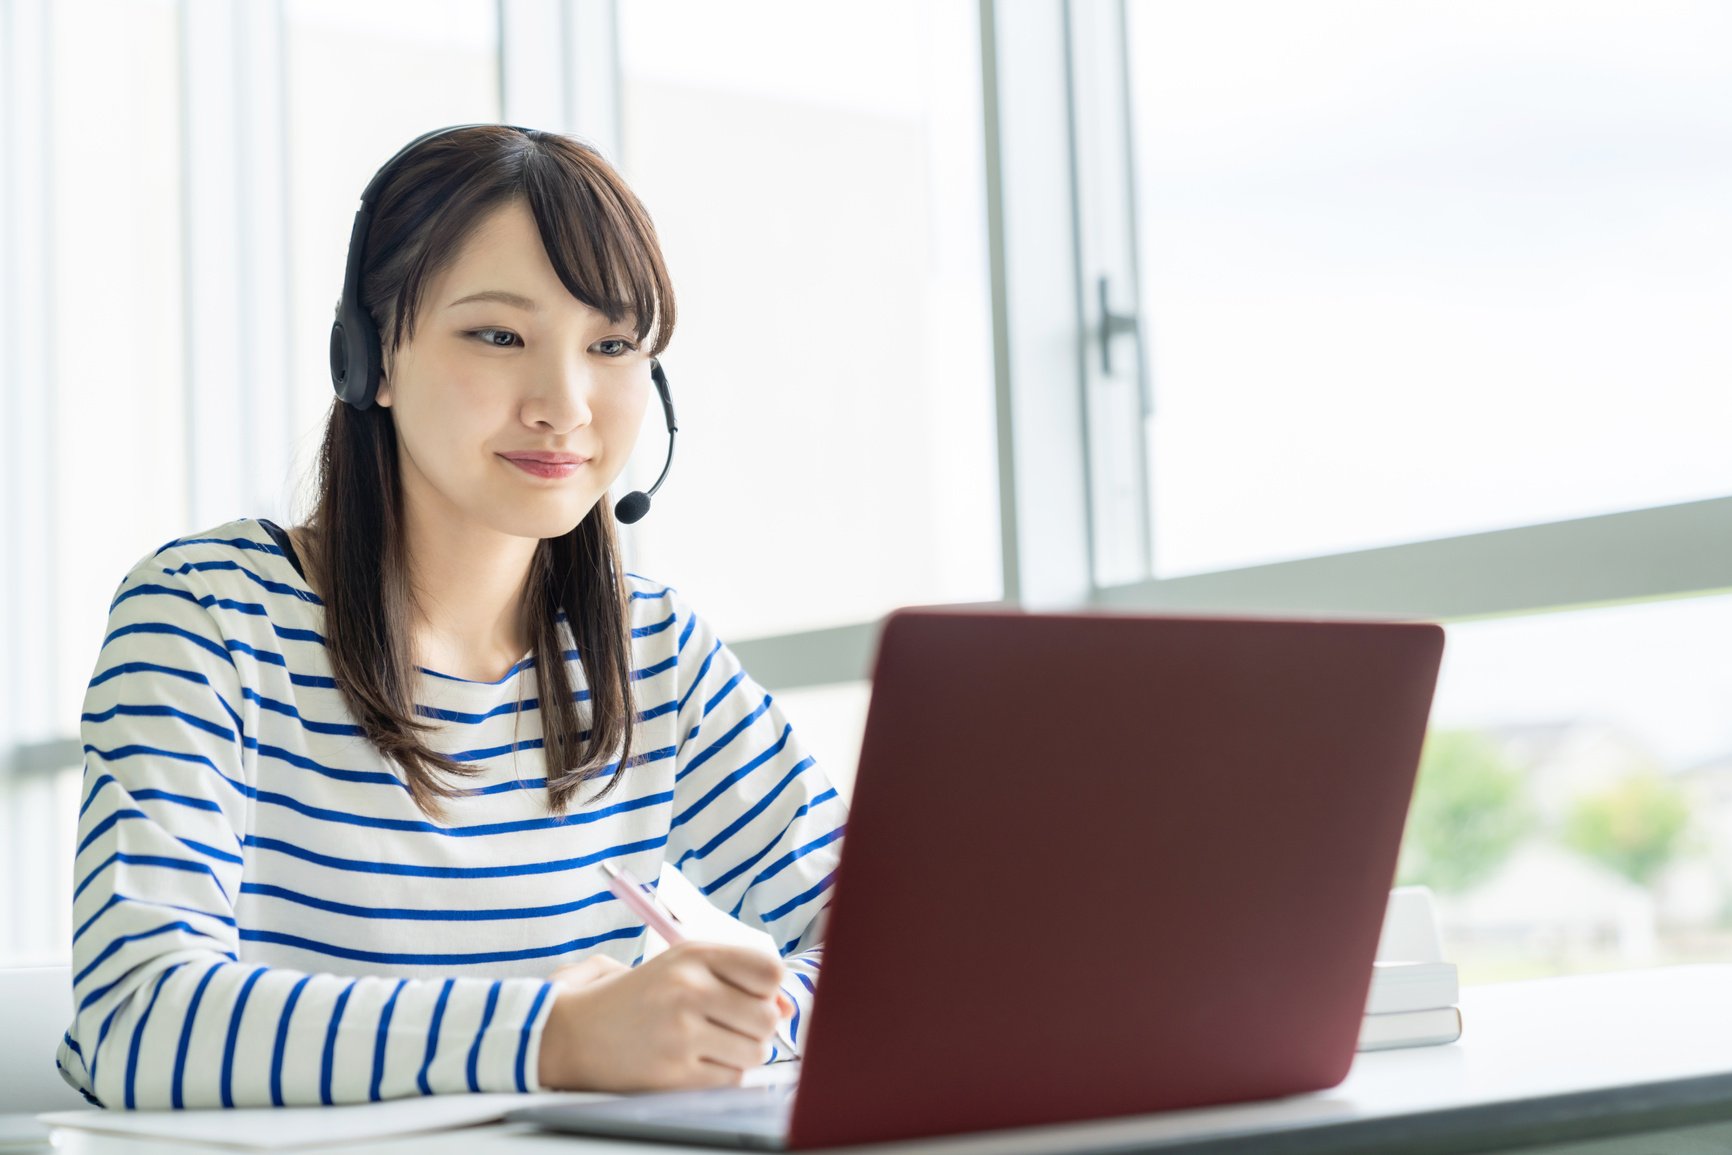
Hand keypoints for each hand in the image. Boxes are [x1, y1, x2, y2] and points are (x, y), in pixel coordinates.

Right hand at [538, 941, 789, 1091]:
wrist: (570, 1033)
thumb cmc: (636, 997)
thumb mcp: (681, 968)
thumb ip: (736, 978)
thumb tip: (787, 1007)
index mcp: (693, 955)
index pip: (769, 970)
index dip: (769, 988)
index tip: (751, 996)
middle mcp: (689, 989)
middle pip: (767, 1016)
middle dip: (757, 1026)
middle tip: (730, 1026)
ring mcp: (681, 1033)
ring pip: (755, 1051)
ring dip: (742, 1053)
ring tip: (713, 1045)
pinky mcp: (674, 1074)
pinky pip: (730, 1079)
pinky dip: (721, 1076)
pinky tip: (695, 1063)